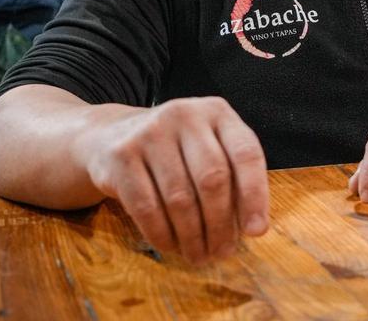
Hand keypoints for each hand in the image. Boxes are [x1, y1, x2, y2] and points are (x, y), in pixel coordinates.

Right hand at [82, 97, 268, 262]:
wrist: (111, 135)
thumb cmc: (175, 151)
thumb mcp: (208, 148)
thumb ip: (232, 176)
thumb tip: (251, 226)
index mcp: (217, 112)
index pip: (246, 153)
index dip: (254, 195)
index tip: (256, 231)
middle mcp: (185, 115)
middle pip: (213, 179)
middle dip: (221, 224)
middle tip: (223, 252)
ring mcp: (151, 132)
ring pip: (180, 197)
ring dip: (192, 236)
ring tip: (199, 255)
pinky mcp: (121, 155)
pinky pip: (146, 206)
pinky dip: (162, 234)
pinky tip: (171, 246)